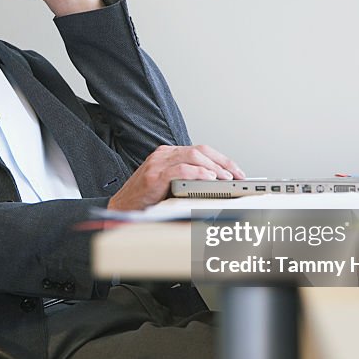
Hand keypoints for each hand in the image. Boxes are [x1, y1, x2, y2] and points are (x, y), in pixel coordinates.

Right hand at [107, 145, 245, 211]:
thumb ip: (188, 179)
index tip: (236, 171)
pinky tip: (209, 179)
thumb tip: (217, 184)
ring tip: (225, 177)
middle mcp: (163, 155)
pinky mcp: (154, 175)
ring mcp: (158, 163)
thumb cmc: (145, 199)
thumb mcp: (170, 184)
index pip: (201, 150)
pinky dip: (198, 173)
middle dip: (222, 162)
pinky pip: (181, 169)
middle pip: (200, 150)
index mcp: (168, 155)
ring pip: (193, 156)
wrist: (121, 208)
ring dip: (214, 167)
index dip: (222, 159)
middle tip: (236, 175)